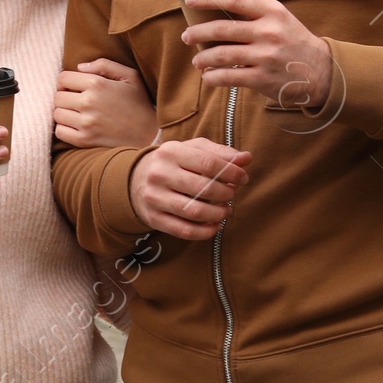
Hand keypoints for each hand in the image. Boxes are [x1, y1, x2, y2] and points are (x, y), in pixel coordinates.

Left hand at [52, 56, 160, 148]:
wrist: (150, 135)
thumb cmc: (139, 104)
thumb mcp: (130, 76)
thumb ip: (104, 65)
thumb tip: (79, 67)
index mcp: (97, 83)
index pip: (62, 78)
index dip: (66, 82)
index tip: (74, 88)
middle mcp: (89, 102)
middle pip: (57, 97)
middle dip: (65, 98)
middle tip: (76, 102)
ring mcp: (86, 123)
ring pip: (57, 114)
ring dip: (64, 114)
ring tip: (77, 115)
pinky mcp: (85, 140)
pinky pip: (60, 132)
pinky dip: (64, 129)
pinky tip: (77, 127)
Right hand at [128, 136, 249, 239]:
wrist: (136, 180)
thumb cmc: (174, 163)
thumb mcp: (193, 150)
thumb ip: (220, 153)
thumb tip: (246, 158)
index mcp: (171, 152)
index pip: (208, 163)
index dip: (231, 173)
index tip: (243, 179)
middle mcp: (160, 174)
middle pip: (203, 188)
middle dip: (225, 194)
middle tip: (232, 195)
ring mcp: (154, 197)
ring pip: (194, 211)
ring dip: (217, 214)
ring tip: (226, 210)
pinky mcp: (154, 218)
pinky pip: (183, 230)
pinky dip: (204, 232)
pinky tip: (215, 226)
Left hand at [182, 0, 333, 109]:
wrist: (319, 71)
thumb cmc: (295, 40)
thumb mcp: (282, 14)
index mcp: (271, 12)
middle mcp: (268, 32)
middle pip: (223, 28)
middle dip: (198, 32)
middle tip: (187, 35)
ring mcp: (265, 56)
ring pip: (223, 55)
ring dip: (203, 58)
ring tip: (197, 60)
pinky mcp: (262, 78)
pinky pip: (229, 77)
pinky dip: (213, 78)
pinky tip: (208, 77)